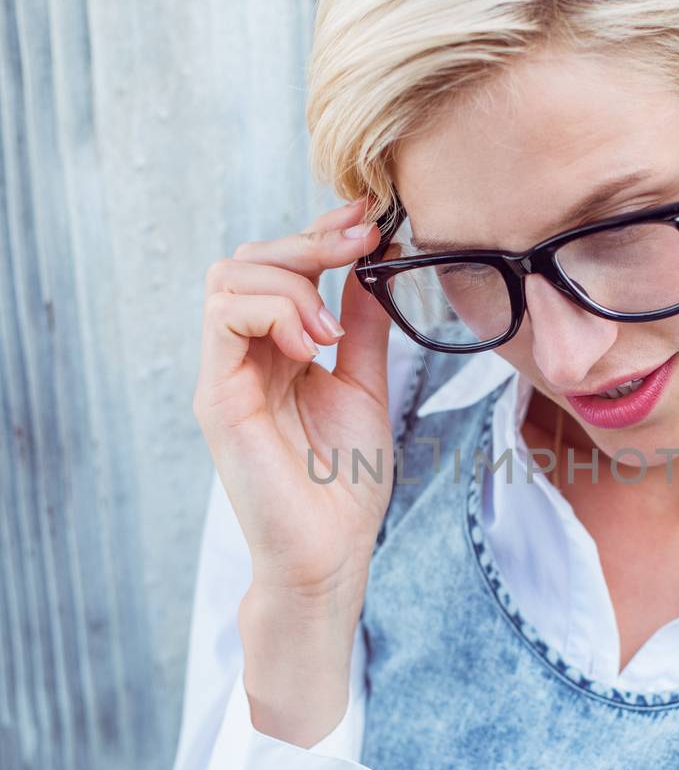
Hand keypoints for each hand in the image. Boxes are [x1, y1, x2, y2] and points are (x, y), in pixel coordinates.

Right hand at [192, 198, 395, 603]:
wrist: (330, 552)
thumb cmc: (345, 484)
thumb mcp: (365, 385)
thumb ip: (362, 327)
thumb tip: (372, 265)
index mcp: (275, 349)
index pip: (280, 265)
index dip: (319, 232)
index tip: (368, 217)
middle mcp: (242, 355)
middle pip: (248, 257)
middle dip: (308, 241)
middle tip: (360, 245)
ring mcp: (224, 373)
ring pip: (230, 276)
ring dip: (291, 281)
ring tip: (330, 332)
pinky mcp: (215, 396)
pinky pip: (224, 318)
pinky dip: (272, 312)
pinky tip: (309, 346)